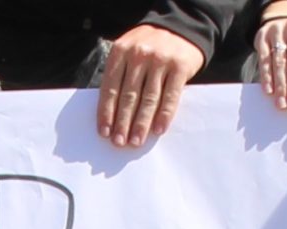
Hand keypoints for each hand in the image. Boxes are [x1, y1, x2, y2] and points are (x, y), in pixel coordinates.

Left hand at [98, 25, 203, 147]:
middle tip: (119, 143)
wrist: (181, 26)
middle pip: (129, 96)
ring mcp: (160, 60)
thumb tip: (111, 115)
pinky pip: (170, 96)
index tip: (105, 133)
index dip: (107, 112)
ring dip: (141, 123)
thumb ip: (120, 76)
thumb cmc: (149, 47)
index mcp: (120, 52)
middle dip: (123, 122)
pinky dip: (164, 114)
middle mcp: (139, 55)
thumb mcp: (128, 52)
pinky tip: (158, 129)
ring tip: (136, 141)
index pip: (110, 88)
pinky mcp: (180, 66)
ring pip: (148, 98)